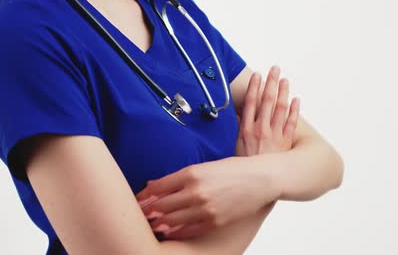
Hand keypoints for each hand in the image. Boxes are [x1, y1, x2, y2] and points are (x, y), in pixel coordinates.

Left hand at [135, 156, 277, 239]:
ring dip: (159, 224)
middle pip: (162, 205)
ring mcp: (205, 208)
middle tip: (139, 215)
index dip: (144, 196)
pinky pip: (188, 230)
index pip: (158, 187)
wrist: (260, 179)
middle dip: (148, 211)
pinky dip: (176, 232)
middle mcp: (195, 191)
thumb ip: (180, 176)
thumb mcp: (205, 166)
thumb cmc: (233, 169)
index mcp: (191, 173)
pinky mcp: (214, 221)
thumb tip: (156, 185)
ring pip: (172, 221)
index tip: (137, 200)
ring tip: (151, 225)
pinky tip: (169, 231)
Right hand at [236, 65, 299, 156]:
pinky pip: (292, 124)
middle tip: (275, 69)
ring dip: (284, 92)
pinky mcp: (285, 143)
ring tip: (285, 80)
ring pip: (281, 109)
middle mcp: (261, 130)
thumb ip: (238, 129)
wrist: (258, 184)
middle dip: (271, 83)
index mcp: (247, 129)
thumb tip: (236, 116)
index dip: (254, 87)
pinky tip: (297, 100)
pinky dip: (295, 111)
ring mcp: (274, 136)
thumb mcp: (236, 147)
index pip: (251, 102)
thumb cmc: (245, 165)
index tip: (257, 74)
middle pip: (267, 101)